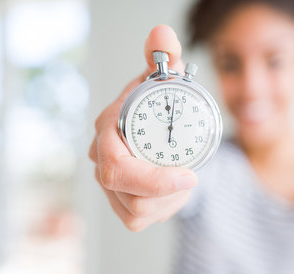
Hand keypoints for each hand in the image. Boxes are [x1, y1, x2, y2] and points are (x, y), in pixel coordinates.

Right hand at [88, 25, 196, 231]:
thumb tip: (161, 34)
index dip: (152, 179)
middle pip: (129, 197)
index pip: (116, 166)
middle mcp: (102, 162)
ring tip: (180, 176)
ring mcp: (109, 187)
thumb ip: (164, 56)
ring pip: (138, 211)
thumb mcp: (165, 80)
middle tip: (191, 179)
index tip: (189, 176)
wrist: (153, 133)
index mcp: (108, 133)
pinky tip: (170, 190)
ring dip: (168, 199)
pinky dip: (162, 208)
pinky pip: (139, 219)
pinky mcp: (120, 205)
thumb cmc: (155, 107)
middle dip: (164, 194)